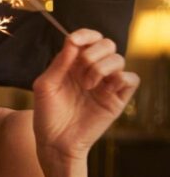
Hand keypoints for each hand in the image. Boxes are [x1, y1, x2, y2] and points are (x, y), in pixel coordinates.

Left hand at [33, 29, 138, 163]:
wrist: (56, 142)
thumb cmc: (47, 114)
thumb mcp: (45, 86)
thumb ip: (59, 63)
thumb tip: (73, 41)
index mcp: (73, 65)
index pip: (87, 39)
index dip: (85, 34)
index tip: (75, 40)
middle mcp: (91, 71)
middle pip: (107, 44)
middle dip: (93, 52)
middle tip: (80, 70)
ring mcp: (106, 84)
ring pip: (119, 59)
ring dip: (101, 67)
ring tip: (87, 85)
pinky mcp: (117, 99)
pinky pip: (131, 78)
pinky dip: (120, 78)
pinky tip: (104, 89)